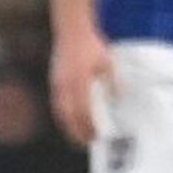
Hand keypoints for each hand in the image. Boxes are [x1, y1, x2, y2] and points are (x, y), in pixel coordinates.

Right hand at [51, 24, 111, 147]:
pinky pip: (57, 103)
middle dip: (76, 131)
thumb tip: (118, 99)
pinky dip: (63, 115)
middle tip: (86, 142)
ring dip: (68, 126)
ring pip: (60, 111)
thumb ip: (112, 82)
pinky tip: (69, 120)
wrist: (72, 30)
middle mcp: (66, 85)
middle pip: (69, 116)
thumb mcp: (107, 62)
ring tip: (77, 136)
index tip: (95, 136)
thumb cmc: (92, 45)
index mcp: (80, 81)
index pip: (83, 111)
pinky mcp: (55, 81)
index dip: (88, 126)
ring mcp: (57, 83)